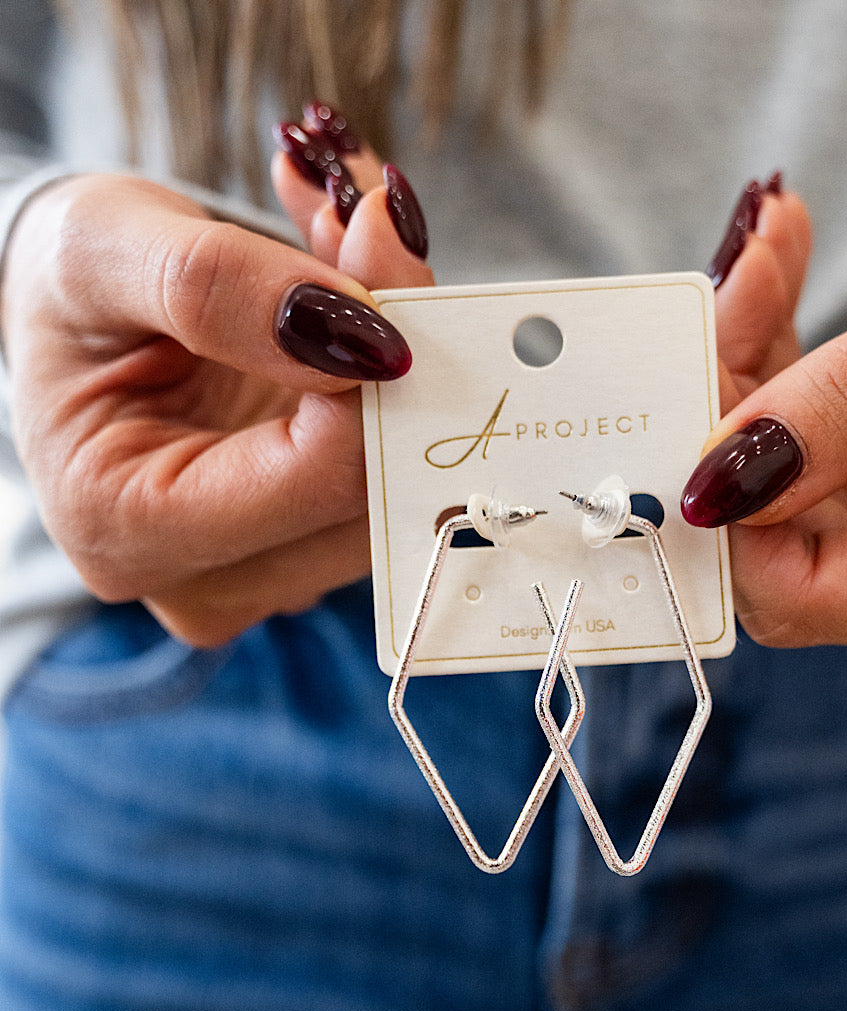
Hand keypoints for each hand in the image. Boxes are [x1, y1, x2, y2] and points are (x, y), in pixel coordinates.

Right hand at [0, 167, 426, 646]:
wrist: (75, 320)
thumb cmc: (66, 291)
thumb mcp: (99, 250)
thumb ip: (213, 286)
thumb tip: (360, 334)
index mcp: (129, 529)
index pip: (320, 478)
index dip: (373, 367)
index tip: (372, 239)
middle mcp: (210, 579)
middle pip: (376, 494)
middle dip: (397, 348)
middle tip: (374, 219)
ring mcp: (271, 570)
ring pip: (405, 482)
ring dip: (403, 347)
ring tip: (347, 235)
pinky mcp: (313, 542)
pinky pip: (400, 465)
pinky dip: (396, 366)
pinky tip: (354, 283)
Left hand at [682, 210, 846, 694]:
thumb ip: (844, 401)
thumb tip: (715, 481)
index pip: (797, 594)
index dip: (724, 502)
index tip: (695, 378)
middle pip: (778, 552)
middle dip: (733, 418)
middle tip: (734, 285)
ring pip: (779, 520)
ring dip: (753, 392)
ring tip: (765, 262)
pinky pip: (804, 497)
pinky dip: (782, 405)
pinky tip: (778, 298)